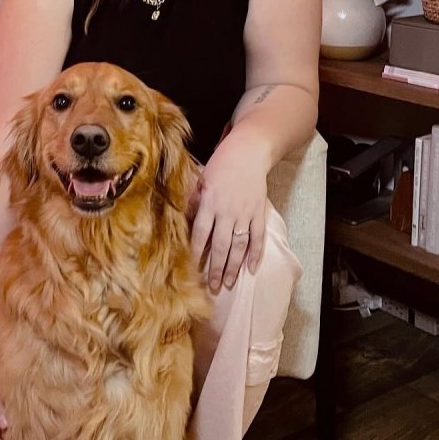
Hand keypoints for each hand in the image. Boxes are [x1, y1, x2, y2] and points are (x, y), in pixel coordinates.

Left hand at [188, 134, 266, 292]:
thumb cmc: (220, 164)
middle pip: (221, 245)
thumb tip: (179, 217)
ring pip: (239, 246)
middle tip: (213, 287)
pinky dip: (256, 254)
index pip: (200, 234)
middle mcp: (226, 211)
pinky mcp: (258, 213)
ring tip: (229, 283)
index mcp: (209, 202)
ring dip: (234, 266)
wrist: (248, 152)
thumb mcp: (200, 179)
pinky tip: (251, 269)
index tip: (191, 269)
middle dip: (216, 268)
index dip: (196, 253)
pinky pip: (258, 237)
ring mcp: (244, 213)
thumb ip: (191, 199)